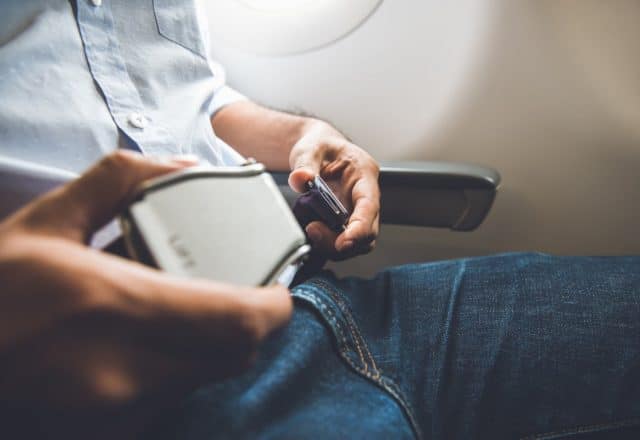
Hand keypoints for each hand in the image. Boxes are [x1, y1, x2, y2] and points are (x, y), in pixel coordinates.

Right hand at [0, 151, 291, 438]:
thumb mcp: (46, 220)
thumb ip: (122, 182)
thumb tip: (184, 166)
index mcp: (112, 304)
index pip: (236, 320)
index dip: (274, 306)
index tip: (278, 287)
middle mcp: (123, 370)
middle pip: (234, 355)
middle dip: (250, 324)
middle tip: (241, 293)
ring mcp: (116, 413)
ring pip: (206, 378)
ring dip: (214, 345)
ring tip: (187, 311)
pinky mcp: (108, 435)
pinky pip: (171, 399)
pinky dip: (178, 369)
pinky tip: (147, 343)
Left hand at [288, 121, 379, 260]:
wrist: (318, 149)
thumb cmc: (321, 146)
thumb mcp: (310, 148)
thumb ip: (305, 164)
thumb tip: (300, 179)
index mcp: (364, 174)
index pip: (369, 206)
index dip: (360, 227)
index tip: (344, 241)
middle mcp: (365, 196)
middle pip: (368, 231)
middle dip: (344, 242)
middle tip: (314, 231)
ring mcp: (356, 211)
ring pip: (358, 242)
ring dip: (334, 246)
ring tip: (311, 231)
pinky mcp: (345, 221)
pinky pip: (343, 241)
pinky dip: (328, 245)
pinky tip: (313, 236)